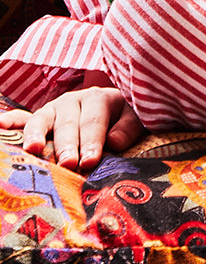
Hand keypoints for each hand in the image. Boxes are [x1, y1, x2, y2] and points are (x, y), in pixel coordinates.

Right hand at [0, 81, 144, 172]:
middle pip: (68, 124)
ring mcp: (53, 109)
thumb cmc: (123, 120)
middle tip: (66, 164)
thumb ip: (128, 129)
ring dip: (37, 135)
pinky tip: (1, 125)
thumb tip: (113, 142)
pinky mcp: (40, 119)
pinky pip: (23, 118)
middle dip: (66, 145)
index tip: (90, 161)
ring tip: (34, 150)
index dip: (92, 142)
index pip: (94, 122)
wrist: (115, 107)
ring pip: (42, 120)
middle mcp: (73, 101)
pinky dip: (11, 122)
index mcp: (98, 99)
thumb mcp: (136, 120)